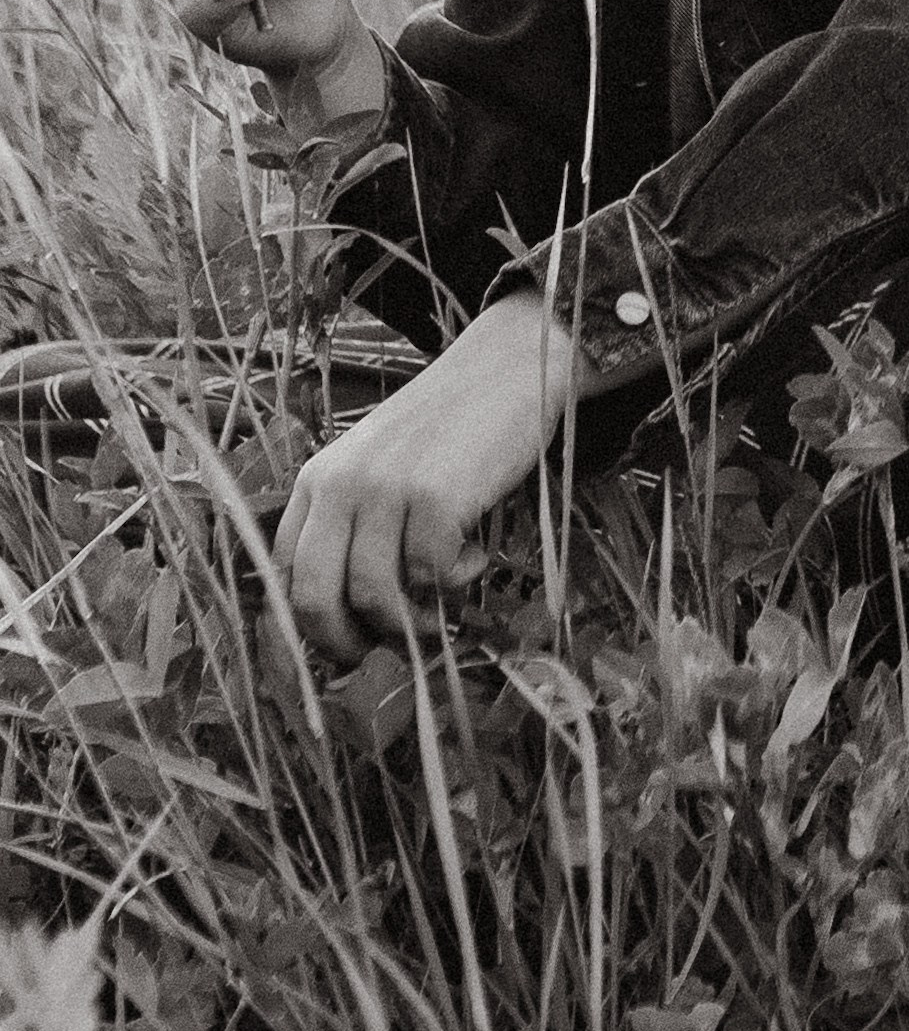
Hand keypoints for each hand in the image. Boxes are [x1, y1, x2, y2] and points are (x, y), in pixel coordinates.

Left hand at [273, 295, 578, 661]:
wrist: (506, 368)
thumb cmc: (447, 430)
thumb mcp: (379, 469)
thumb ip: (355, 528)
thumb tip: (351, 621)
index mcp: (316, 480)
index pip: (280, 578)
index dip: (299, 634)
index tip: (332, 662)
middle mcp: (339, 484)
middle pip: (315, 599)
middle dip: (348, 644)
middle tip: (386, 650)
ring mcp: (385, 488)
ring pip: (374, 596)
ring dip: (411, 621)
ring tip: (443, 607)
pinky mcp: (435, 495)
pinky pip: (430, 574)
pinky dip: (454, 583)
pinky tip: (475, 559)